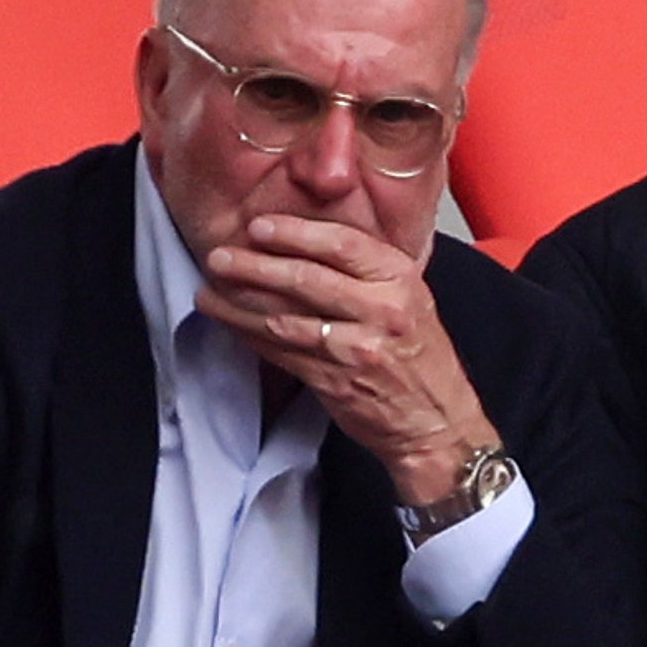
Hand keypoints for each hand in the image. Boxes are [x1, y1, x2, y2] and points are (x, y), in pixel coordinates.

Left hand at [197, 214, 497, 504]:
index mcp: (400, 279)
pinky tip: (228, 323)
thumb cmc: (420, 358)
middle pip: (307, 279)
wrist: (438, 420)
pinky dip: (250, 336)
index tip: (259, 226)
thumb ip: (367, 271)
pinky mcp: (336, 381)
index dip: (295, 233)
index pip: (342, 244)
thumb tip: (306, 242)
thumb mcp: (410, 298)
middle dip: (255, 265)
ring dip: (239, 303)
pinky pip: (282, 353)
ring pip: (286, 318)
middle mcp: (382, 310)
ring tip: (208, 291)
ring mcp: (358, 347)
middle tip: (220, 256)